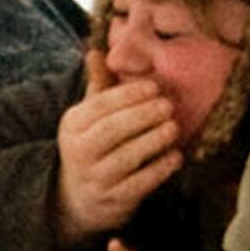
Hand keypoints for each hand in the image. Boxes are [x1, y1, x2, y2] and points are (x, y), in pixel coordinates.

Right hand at [54, 49, 182, 237]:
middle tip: (168, 105)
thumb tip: (96, 50)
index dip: (128, 95)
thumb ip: (98, 85)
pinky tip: (176, 157)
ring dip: (153, 141)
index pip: (100, 105)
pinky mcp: (113, 200)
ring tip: (174, 128)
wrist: (77, 199)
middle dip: (142, 115)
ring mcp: (96, 178)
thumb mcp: (88, 116)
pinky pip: (138, 184)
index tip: (154, 86)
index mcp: (72, 125)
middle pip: (112, 130)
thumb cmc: (92, 146)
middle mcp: (79, 152)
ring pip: (126, 157)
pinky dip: (159, 170)